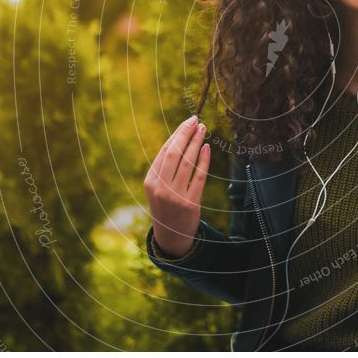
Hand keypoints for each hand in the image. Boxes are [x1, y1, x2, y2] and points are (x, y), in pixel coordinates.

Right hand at [144, 116, 210, 257]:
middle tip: (196, 120)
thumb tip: (180, 138)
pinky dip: (204, 161)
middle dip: (186, 134)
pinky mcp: (191, 203)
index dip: (177, 134)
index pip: (165, 151)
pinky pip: (200, 177)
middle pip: (175, 154)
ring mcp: (175, 196)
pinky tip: (207, 148)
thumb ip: (165, 167)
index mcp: (150, 181)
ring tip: (203, 130)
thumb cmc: (166, 205)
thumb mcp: (158, 187)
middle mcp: (161, 188)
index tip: (188, 122)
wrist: (172, 236)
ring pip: (188, 163)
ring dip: (196, 143)